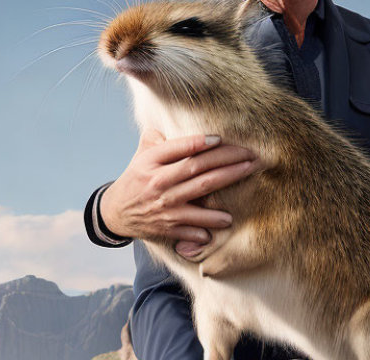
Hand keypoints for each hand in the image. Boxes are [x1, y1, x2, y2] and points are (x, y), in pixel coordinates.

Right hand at [100, 129, 257, 254]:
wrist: (116, 213)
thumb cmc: (137, 178)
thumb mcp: (142, 154)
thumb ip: (160, 138)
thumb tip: (180, 120)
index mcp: (152, 161)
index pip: (180, 149)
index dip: (201, 143)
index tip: (221, 139)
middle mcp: (158, 182)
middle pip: (198, 170)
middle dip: (228, 164)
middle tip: (252, 159)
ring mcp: (164, 206)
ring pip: (198, 200)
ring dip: (224, 194)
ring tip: (247, 188)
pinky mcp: (167, 227)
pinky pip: (191, 228)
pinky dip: (206, 228)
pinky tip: (225, 223)